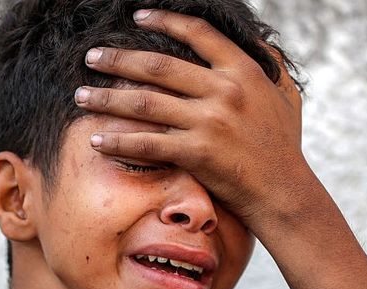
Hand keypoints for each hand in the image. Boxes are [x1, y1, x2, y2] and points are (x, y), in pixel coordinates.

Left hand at [74, 9, 309, 229]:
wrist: (282, 191)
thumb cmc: (283, 146)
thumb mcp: (286, 97)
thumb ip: (271, 65)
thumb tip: (256, 39)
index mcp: (243, 71)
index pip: (198, 33)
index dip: (164, 20)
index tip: (137, 17)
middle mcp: (223, 91)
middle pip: (158, 65)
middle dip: (118, 58)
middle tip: (91, 57)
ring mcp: (208, 122)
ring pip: (145, 102)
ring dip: (107, 97)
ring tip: (80, 95)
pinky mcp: (196, 152)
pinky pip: (147, 143)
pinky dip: (118, 140)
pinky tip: (97, 138)